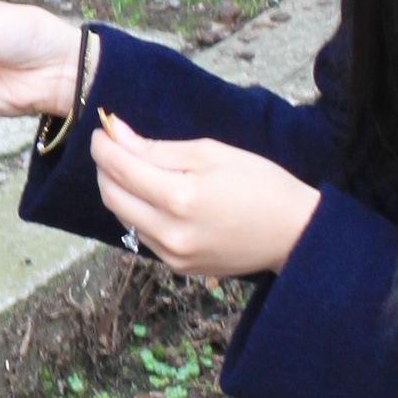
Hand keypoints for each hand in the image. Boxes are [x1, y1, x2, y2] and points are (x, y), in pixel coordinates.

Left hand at [91, 114, 319, 278]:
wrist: (294, 233)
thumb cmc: (260, 184)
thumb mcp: (211, 153)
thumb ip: (158, 149)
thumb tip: (118, 136)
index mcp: (179, 197)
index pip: (120, 168)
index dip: (104, 146)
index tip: (103, 130)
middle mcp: (169, 231)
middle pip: (112, 196)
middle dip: (105, 168)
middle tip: (115, 148)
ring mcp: (172, 254)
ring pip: (123, 218)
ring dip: (119, 191)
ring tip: (133, 169)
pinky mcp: (177, 267)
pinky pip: (142, 235)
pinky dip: (138, 213)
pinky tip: (153, 197)